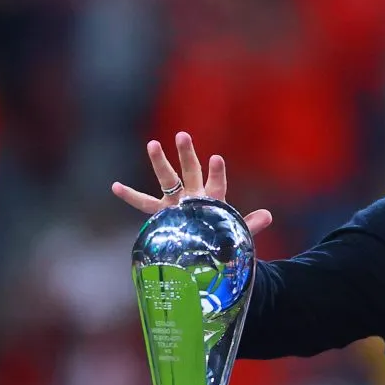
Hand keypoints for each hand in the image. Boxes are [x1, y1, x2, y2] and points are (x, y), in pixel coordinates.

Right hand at [111, 131, 272, 235]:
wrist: (206, 250)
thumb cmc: (222, 236)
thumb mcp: (238, 232)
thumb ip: (251, 224)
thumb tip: (269, 215)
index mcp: (213, 199)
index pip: (217, 183)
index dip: (217, 172)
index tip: (217, 158)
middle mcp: (193, 195)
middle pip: (191, 172)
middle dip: (187, 155)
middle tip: (183, 135)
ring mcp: (176, 202)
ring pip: (167, 179)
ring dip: (160, 163)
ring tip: (153, 144)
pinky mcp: (162, 212)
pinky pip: (143, 204)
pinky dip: (130, 196)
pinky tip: (115, 186)